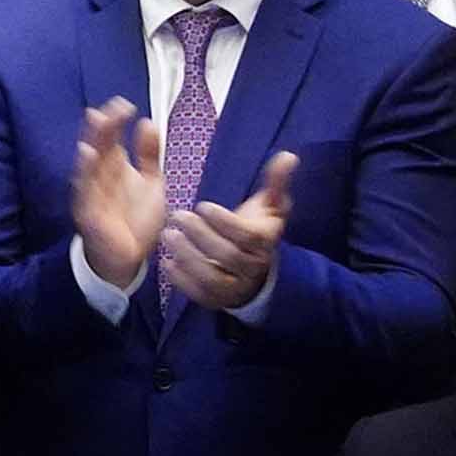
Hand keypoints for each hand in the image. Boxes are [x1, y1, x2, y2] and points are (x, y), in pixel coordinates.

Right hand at [71, 98, 164, 289]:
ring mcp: (92, 193)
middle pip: (99, 146)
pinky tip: (88, 155)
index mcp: (114, 168)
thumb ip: (149, 155)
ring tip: (97, 122)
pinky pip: (85, 189)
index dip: (115, 122)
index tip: (125, 104)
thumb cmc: (136, 219)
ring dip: (93, 142)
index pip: (111, 138)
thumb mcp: (151, 183)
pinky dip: (85, 172)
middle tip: (113, 108)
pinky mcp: (88, 211)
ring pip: (89, 163)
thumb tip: (147, 122)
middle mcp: (101, 177)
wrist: (127, 258)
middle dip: (104, 126)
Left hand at [161, 151, 296, 310]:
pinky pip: (200, 295)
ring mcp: (235, 286)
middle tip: (177, 216)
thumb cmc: (257, 231)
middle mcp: (252, 267)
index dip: (224, 221)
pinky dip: (182, 280)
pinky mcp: (217, 299)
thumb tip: (288, 156)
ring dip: (188, 256)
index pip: (247, 236)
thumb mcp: (269, 207)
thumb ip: (275, 183)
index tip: (202, 205)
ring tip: (168, 235)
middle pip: (228, 256)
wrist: (256, 271)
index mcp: (265, 243)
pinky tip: (166, 262)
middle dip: (201, 235)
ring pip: (213, 277)